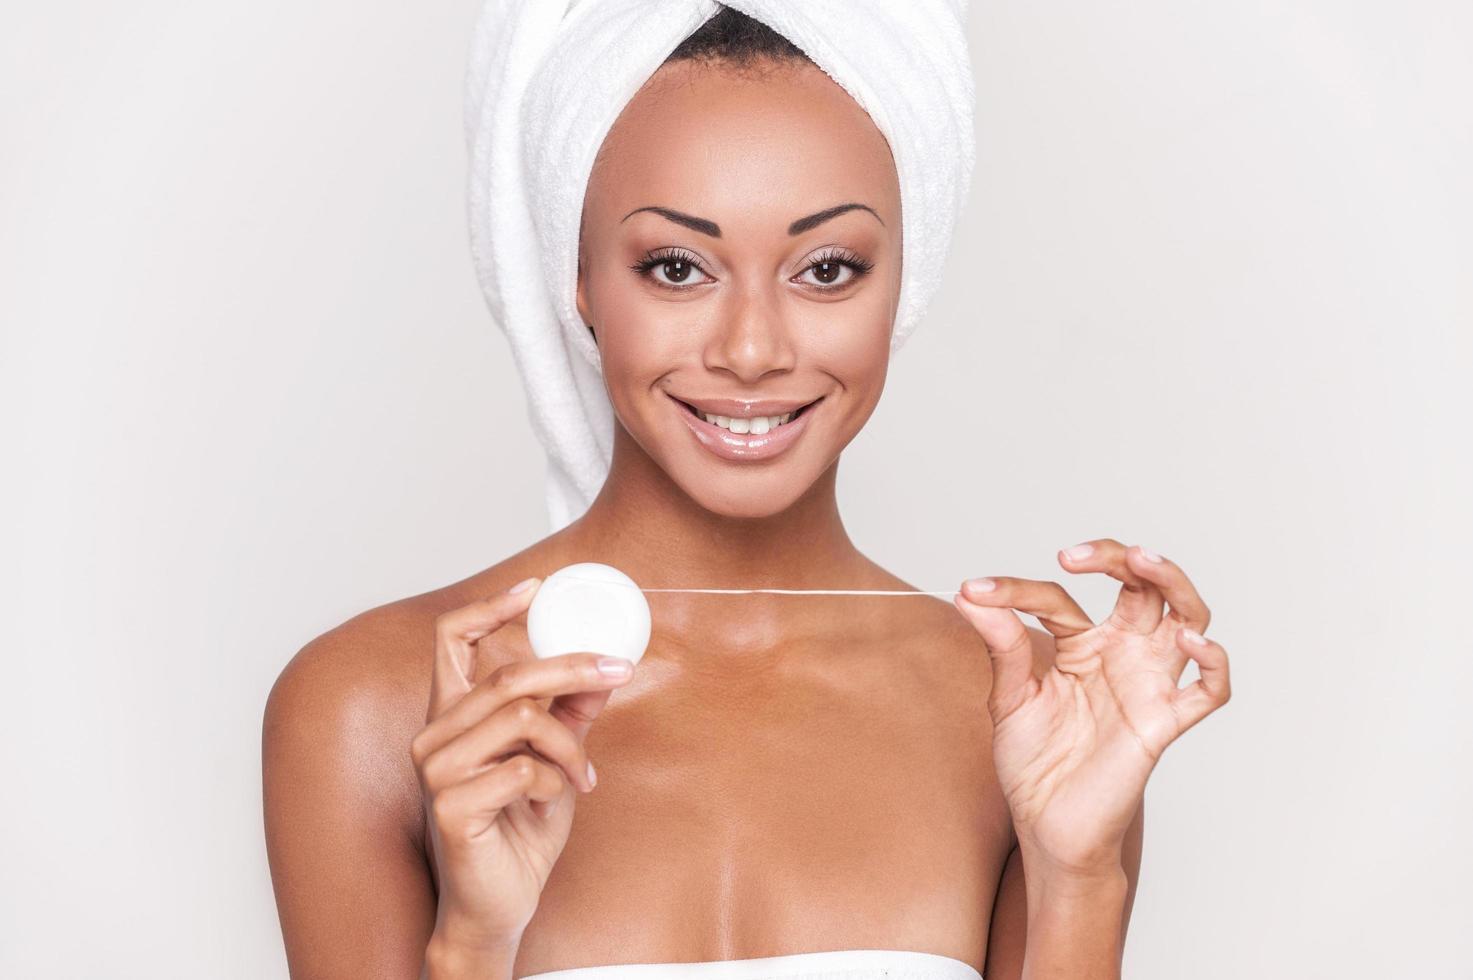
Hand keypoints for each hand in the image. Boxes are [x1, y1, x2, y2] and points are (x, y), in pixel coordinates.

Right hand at [410, 578, 636, 952]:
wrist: (499, 907)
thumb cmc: (518, 832)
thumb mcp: (554, 761)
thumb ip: (570, 715)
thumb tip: (604, 669)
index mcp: (451, 716)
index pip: (450, 639)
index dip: (490, 606)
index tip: (535, 588)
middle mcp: (434, 735)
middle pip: (507, 675)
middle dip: (573, 667)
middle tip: (618, 669)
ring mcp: (436, 770)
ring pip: (523, 718)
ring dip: (569, 745)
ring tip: (582, 774)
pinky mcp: (450, 805)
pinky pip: (523, 769)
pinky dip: (555, 781)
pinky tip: (554, 802)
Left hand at [953, 539, 1230, 877]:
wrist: (1048, 827)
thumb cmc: (1034, 763)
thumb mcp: (1009, 699)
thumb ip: (1001, 647)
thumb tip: (971, 595)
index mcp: (1081, 644)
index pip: (1057, 598)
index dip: (1014, 591)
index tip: (974, 591)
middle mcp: (1121, 654)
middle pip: (1143, 586)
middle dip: (1119, 558)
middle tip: (1077, 556)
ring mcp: (1147, 683)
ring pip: (1187, 617)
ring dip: (1173, 583)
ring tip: (1143, 560)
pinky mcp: (1164, 722)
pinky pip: (1209, 690)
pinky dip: (1213, 663)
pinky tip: (1191, 643)